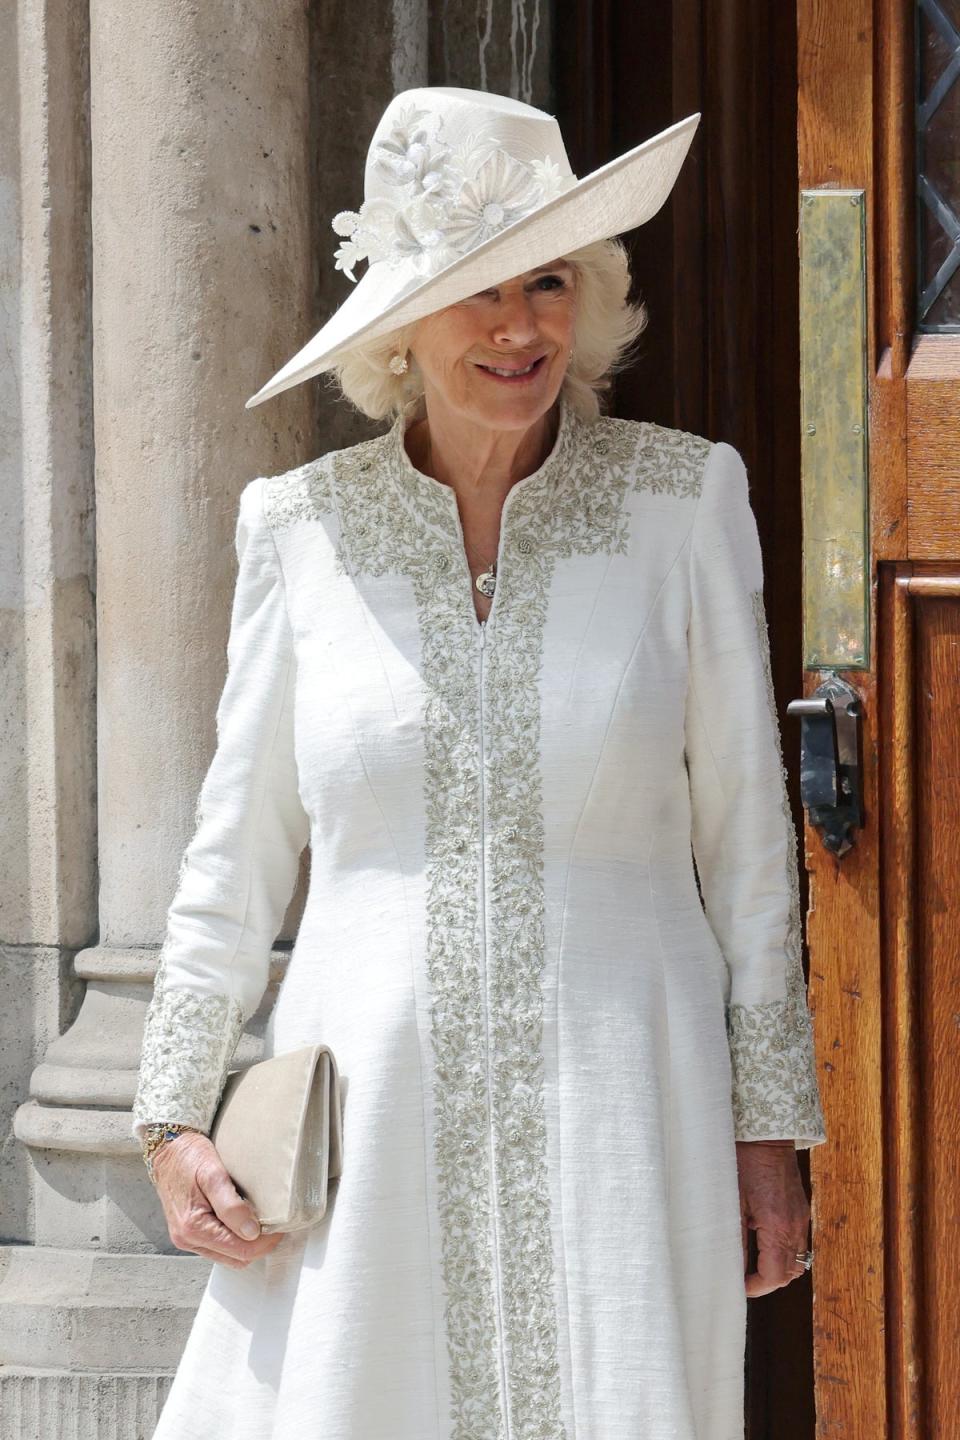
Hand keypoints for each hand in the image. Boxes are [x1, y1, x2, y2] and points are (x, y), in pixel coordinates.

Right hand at [151, 1130, 284, 1269]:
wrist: (168, 1149)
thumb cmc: (189, 1157)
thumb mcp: (213, 1174)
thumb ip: (231, 1206)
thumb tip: (251, 1232)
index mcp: (193, 1227)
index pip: (240, 1250)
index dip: (265, 1242)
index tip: (280, 1226)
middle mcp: (187, 1239)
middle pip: (236, 1258)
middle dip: (258, 1245)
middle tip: (274, 1224)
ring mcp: (187, 1238)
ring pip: (228, 1256)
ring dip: (247, 1243)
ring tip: (260, 1222)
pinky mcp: (189, 1233)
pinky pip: (218, 1247)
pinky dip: (234, 1239)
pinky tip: (241, 1221)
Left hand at [736, 1139, 810, 1297]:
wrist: (766, 1134)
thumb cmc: (744, 1161)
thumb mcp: (733, 1201)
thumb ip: (735, 1238)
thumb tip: (730, 1267)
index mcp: (778, 1226)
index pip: (774, 1275)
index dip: (756, 1288)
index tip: (738, 1287)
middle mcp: (795, 1226)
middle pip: (789, 1274)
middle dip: (766, 1282)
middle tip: (742, 1280)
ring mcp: (801, 1218)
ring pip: (797, 1261)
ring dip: (777, 1269)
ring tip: (751, 1265)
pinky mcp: (801, 1210)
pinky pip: (798, 1243)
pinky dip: (783, 1252)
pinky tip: (762, 1244)